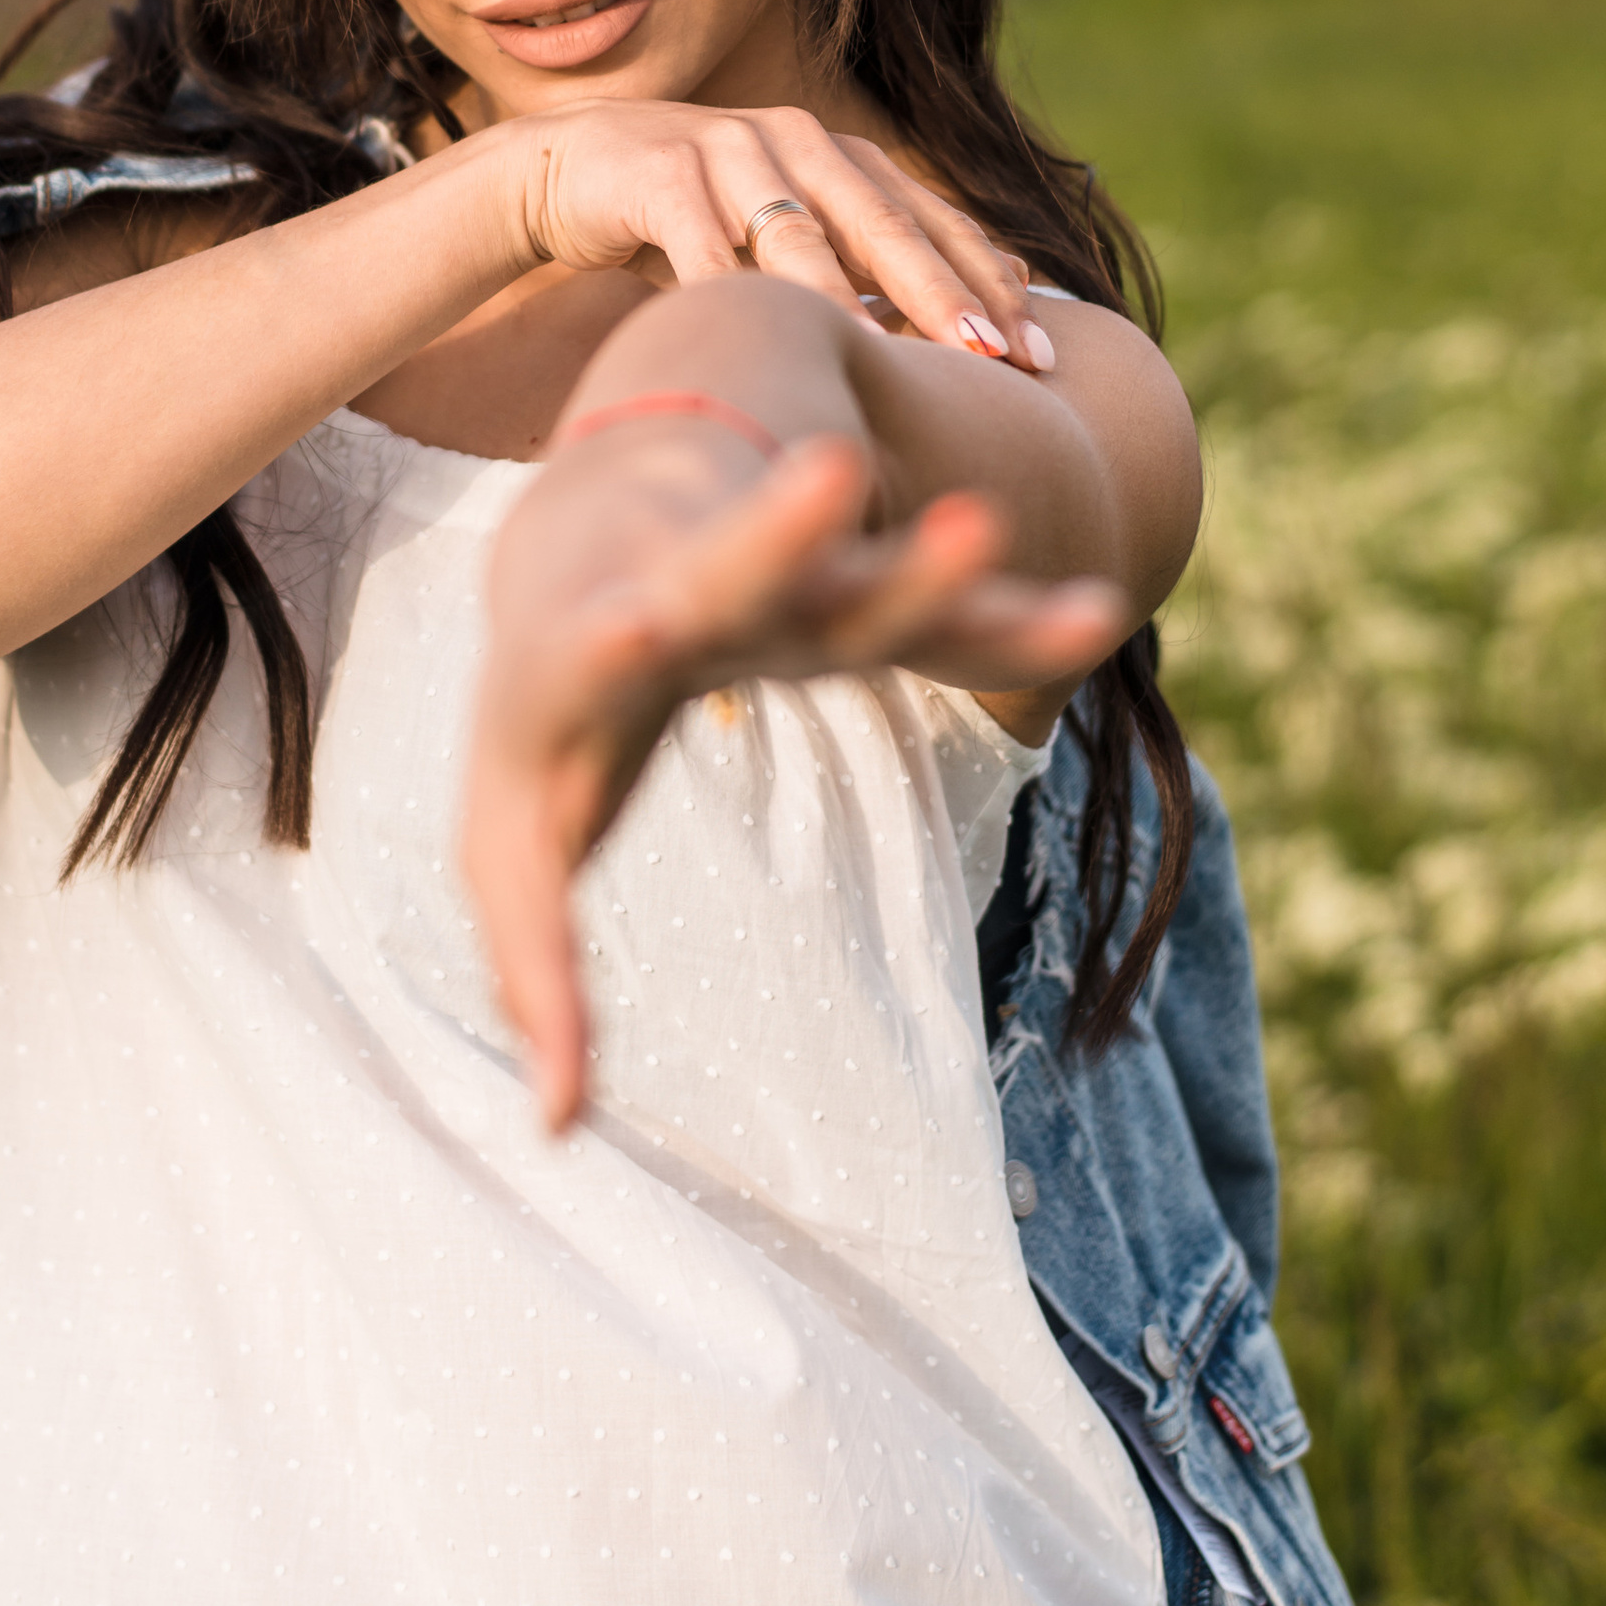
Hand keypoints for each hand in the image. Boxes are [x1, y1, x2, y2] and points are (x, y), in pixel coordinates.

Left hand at [461, 430, 1121, 1130]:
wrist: (601, 517)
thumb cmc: (551, 713)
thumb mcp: (513, 834)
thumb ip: (533, 968)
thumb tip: (553, 1129)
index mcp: (581, 647)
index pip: (589, 661)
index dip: (613, 650)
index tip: (640, 623)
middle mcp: (683, 592)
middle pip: (735, 563)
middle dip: (778, 532)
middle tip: (826, 477)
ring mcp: (777, 587)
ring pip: (853, 577)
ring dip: (917, 569)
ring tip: (981, 527)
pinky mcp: (851, 592)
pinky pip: (948, 626)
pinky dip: (1016, 628)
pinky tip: (1093, 616)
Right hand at [493, 100, 1054, 368]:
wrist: (571, 168)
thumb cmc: (700, 215)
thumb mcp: (795, 230)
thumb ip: (878, 257)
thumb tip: (997, 296)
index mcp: (844, 156)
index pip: (936, 222)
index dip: (990, 285)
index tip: (1039, 358)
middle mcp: (797, 141)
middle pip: (883, 224)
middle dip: (942, 292)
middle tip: (994, 357)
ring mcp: (725, 150)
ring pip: (797, 231)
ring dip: (846, 294)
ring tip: (889, 351)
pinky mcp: (656, 174)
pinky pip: (700, 240)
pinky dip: (732, 286)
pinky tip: (763, 334)